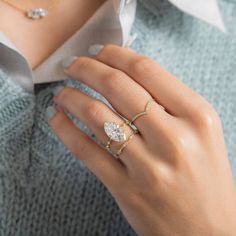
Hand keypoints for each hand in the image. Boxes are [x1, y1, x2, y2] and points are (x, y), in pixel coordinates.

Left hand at [46, 45, 235, 235]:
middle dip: (86, 68)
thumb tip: (124, 76)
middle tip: (71, 65)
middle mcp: (173, 138)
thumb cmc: (206, 178)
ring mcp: (148, 166)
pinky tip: (57, 117)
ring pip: (96, 116)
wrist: (209, 231)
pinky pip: (86, 150)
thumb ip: (167, 103)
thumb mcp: (199, 131)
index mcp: (197, 116)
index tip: (97, 51)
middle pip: (116, 86)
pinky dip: (65, 129)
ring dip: (71, 97)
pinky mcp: (126, 189)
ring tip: (61, 93)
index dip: (114, 54)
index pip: (146, 70)